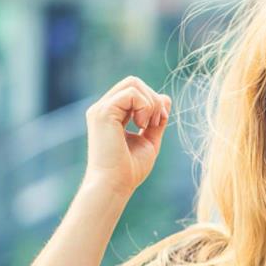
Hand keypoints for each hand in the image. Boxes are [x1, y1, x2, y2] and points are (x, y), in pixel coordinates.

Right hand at [83, 76, 171, 195]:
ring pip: (133, 83)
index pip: (134, 91)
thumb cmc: (130, 169)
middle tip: (156, 122)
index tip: (159, 122)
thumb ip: (156, 120)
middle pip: (133, 82)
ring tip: (148, 125)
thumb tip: (165, 97)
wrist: (116, 184)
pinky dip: (144, 106)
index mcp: (112, 114)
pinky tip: (141, 125)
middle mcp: (103, 109)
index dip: (153, 101)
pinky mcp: (103, 113)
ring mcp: (101, 109)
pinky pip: (131, 93)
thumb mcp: (149, 140)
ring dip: (150, 103)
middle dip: (153, 99)